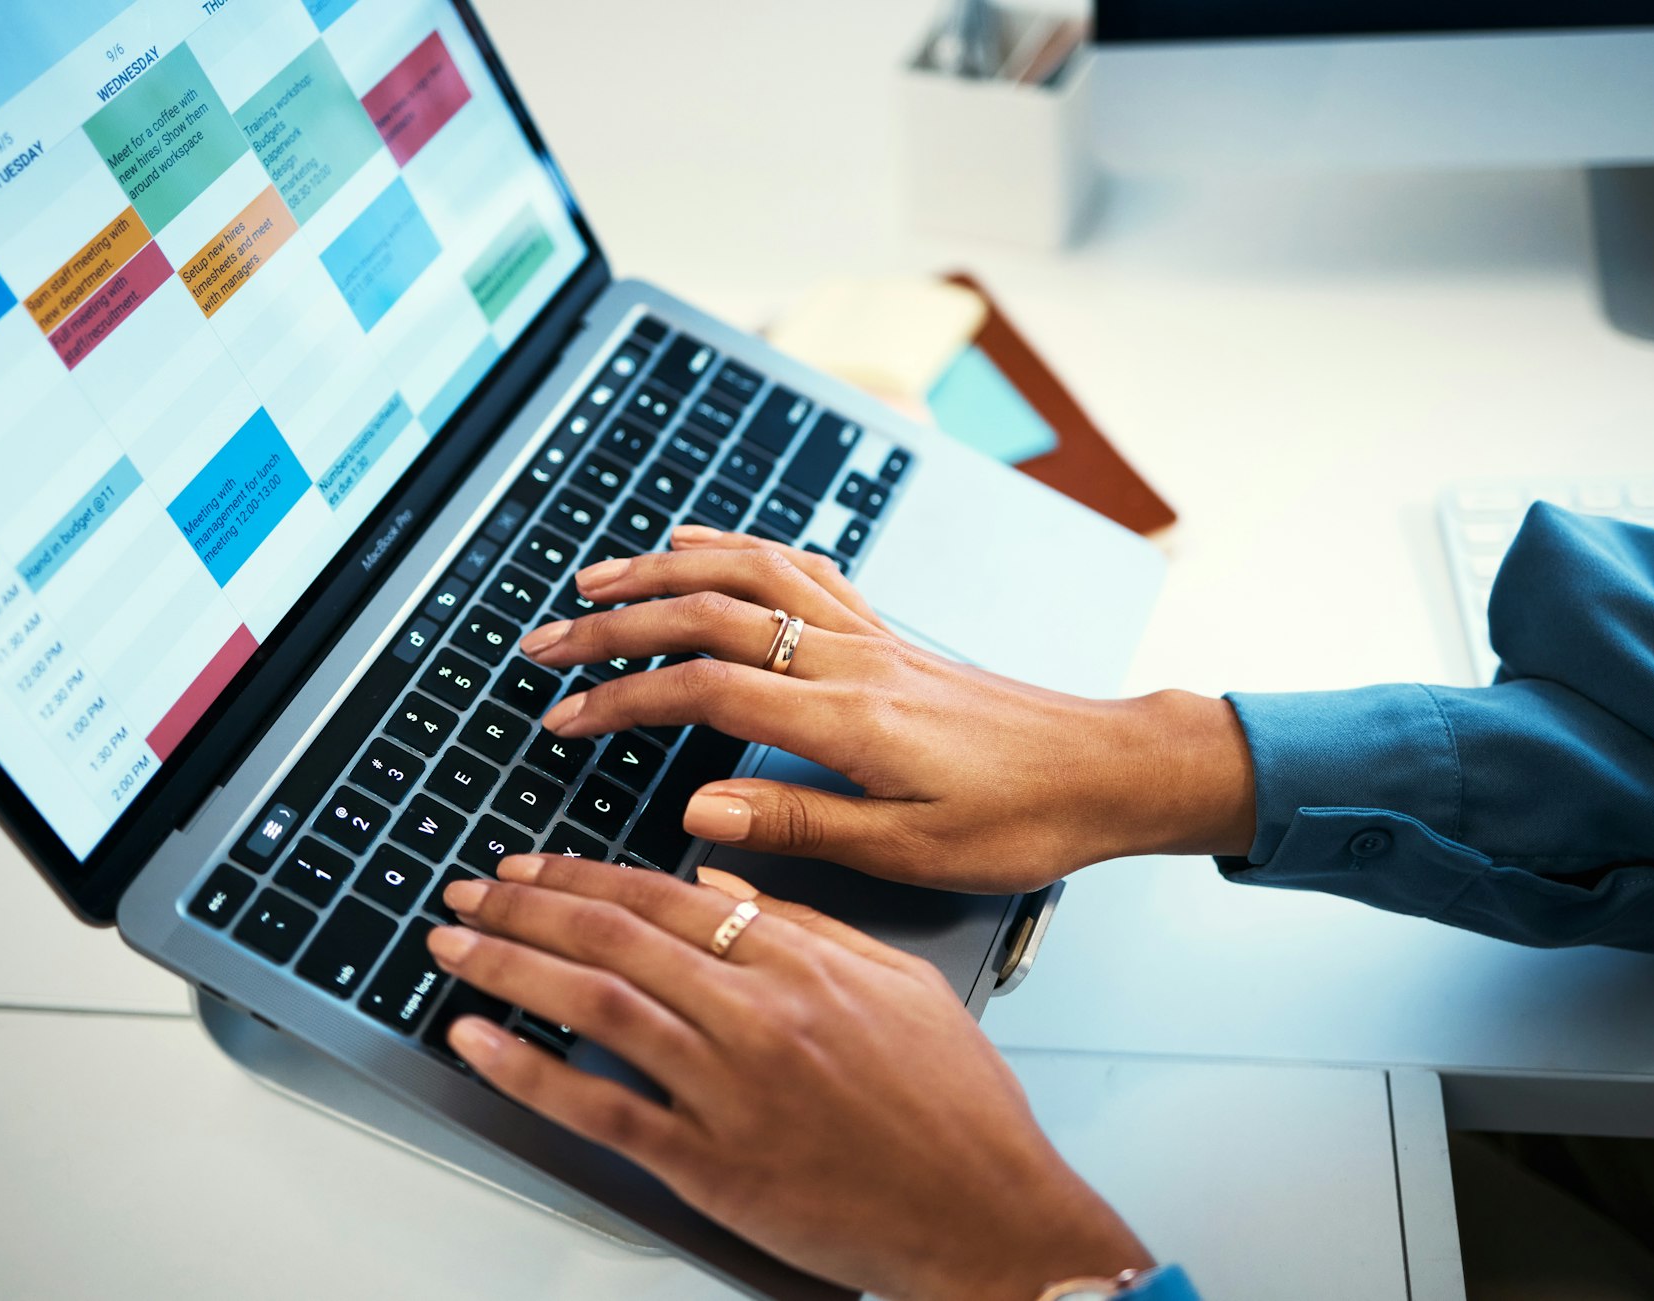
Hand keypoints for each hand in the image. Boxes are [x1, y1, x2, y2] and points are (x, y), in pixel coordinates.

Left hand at [430, 857, 1152, 1300]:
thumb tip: (720, 878)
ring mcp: (729, 1089)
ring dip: (510, 967)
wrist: (988, 1216)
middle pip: (615, 938)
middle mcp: (758, 1014)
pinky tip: (476, 1042)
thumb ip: (808, 922)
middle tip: (467, 893)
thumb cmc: (957, 1109)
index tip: (530, 864)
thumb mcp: (900, 983)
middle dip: (526, 906)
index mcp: (803, 962)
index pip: (666, 895)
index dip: (584, 874)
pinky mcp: (711, 1165)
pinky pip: (599, 1109)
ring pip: (595, 1005)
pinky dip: (527, 1071)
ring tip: (453, 948)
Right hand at [517, 527, 1254, 893]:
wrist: (1107, 770)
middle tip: (545, 642)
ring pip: (751, 572)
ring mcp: (870, 635)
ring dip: (665, 569)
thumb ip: (802, 823)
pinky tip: (702, 546)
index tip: (564, 716)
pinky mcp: (887, 632)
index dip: (624, 698)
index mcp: (848, 717)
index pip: (706, 688)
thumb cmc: (1022, 820)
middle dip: (617, 623)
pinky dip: (740, 548)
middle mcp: (851, 657)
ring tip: (598, 581)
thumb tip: (698, 808)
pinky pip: (803, 567)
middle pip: (710, 612)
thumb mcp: (913, 851)